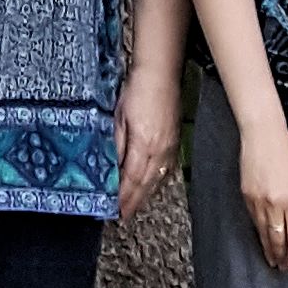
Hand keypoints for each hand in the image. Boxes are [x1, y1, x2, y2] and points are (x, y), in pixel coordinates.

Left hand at [113, 68, 180, 222]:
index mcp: (144, 144)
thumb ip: (117, 144)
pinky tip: (151, 186)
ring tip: (134, 206)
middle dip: (134, 202)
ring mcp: (170, 146)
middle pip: (146, 183)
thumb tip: (112, 168)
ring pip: (157, 178)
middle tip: (123, 215)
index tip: (115, 210)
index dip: (124, 197)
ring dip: (145, 194)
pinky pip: (166, 169)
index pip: (132, 179)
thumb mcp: (118, 116)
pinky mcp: (175, 141)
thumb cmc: (137, 89)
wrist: (160, 72)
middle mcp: (160, 149)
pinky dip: (156, 181)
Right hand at [239, 116, 287, 273]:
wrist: (262, 136)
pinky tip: (264, 240)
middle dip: (282, 258)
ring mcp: (256, 201)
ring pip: (263, 234)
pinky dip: (260, 233)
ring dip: (269, 250)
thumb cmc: (287, 157)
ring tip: (274, 261)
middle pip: (277, 240)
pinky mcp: (245, 196)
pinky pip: (254, 221)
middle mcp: (273, 204)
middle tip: (285, 270)